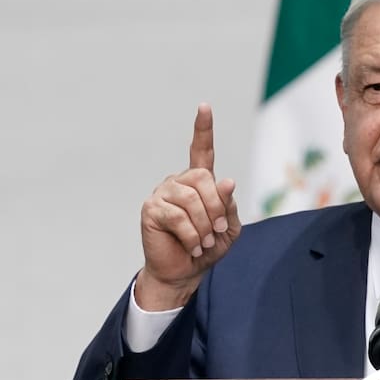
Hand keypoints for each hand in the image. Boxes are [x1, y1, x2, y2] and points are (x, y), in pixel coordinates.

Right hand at [135, 103, 240, 309]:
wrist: (184, 272)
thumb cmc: (206, 248)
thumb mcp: (228, 229)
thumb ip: (228, 206)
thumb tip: (226, 181)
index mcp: (199, 183)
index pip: (201, 150)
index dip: (203, 129)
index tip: (204, 107)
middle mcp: (179, 182)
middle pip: (203, 179)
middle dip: (216, 208)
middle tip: (216, 232)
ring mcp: (163, 194)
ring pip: (191, 199)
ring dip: (203, 226)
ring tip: (202, 242)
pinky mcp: (151, 209)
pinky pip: (177, 216)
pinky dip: (190, 235)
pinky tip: (190, 245)